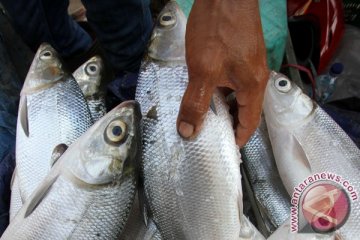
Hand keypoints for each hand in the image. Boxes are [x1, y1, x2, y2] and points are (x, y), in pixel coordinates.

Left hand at [177, 0, 269, 146]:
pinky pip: (231, 79)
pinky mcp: (239, 53)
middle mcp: (255, 77)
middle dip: (227, 123)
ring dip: (220, 105)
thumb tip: (188, 132)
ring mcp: (248, 64)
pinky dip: (218, 89)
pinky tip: (203, 88)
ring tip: (202, 114)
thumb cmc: (218, 29)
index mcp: (252, 86)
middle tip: (208, 134)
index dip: (238, 137)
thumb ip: (195, 103)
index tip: (226, 148)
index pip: (250, 122)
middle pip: (243, 109)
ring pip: (235, 94)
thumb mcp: (202, 71)